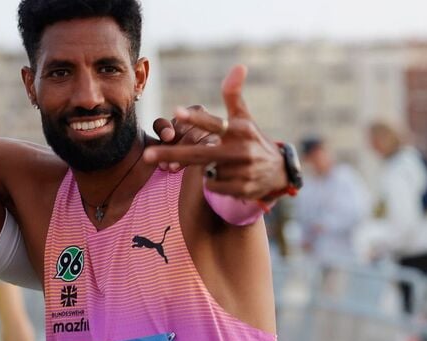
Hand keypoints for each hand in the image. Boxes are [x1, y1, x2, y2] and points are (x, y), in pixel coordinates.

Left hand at [143, 65, 287, 199]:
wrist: (278, 172)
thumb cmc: (252, 139)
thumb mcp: (245, 117)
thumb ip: (234, 94)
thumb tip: (239, 65)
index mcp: (240, 129)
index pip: (215, 123)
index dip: (196, 118)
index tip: (176, 111)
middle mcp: (241, 150)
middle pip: (199, 154)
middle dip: (171, 154)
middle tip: (147, 155)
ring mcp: (242, 171)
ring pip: (205, 171)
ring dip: (205, 169)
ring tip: (223, 165)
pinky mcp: (242, 189)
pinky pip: (212, 186)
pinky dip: (213, 181)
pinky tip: (227, 178)